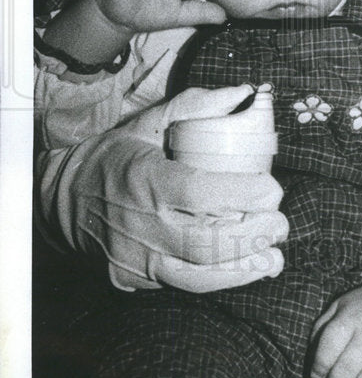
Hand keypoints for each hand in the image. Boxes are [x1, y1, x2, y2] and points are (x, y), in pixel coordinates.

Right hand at [56, 84, 288, 291]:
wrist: (63, 198)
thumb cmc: (117, 154)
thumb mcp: (150, 120)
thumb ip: (196, 104)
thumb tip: (244, 92)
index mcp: (144, 180)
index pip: (198, 194)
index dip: (241, 195)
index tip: (273, 189)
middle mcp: (139, 225)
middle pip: (204, 243)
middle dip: (252, 236)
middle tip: (282, 224)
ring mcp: (134, 259)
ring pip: (195, 278)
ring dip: (242, 271)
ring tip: (274, 258)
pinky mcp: (133, 281)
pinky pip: (181, 285)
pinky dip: (218, 280)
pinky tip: (246, 269)